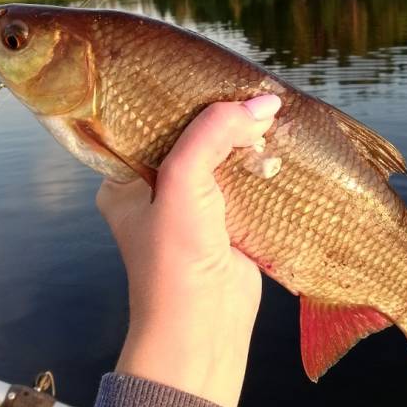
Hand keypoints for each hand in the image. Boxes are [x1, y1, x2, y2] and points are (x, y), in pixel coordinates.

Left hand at [96, 94, 281, 406]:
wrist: (202, 334)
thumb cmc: (174, 261)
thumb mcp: (183, 184)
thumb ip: (214, 135)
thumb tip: (263, 103)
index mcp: (126, 180)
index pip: (152, 124)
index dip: (184, 99)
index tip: (215, 73)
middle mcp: (156, 192)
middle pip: (192, 139)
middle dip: (222, 118)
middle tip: (251, 89)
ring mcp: (193, 209)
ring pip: (222, 160)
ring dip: (246, 142)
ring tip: (271, 111)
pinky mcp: (227, 224)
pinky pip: (244, 185)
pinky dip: (262, 168)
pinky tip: (280, 145)